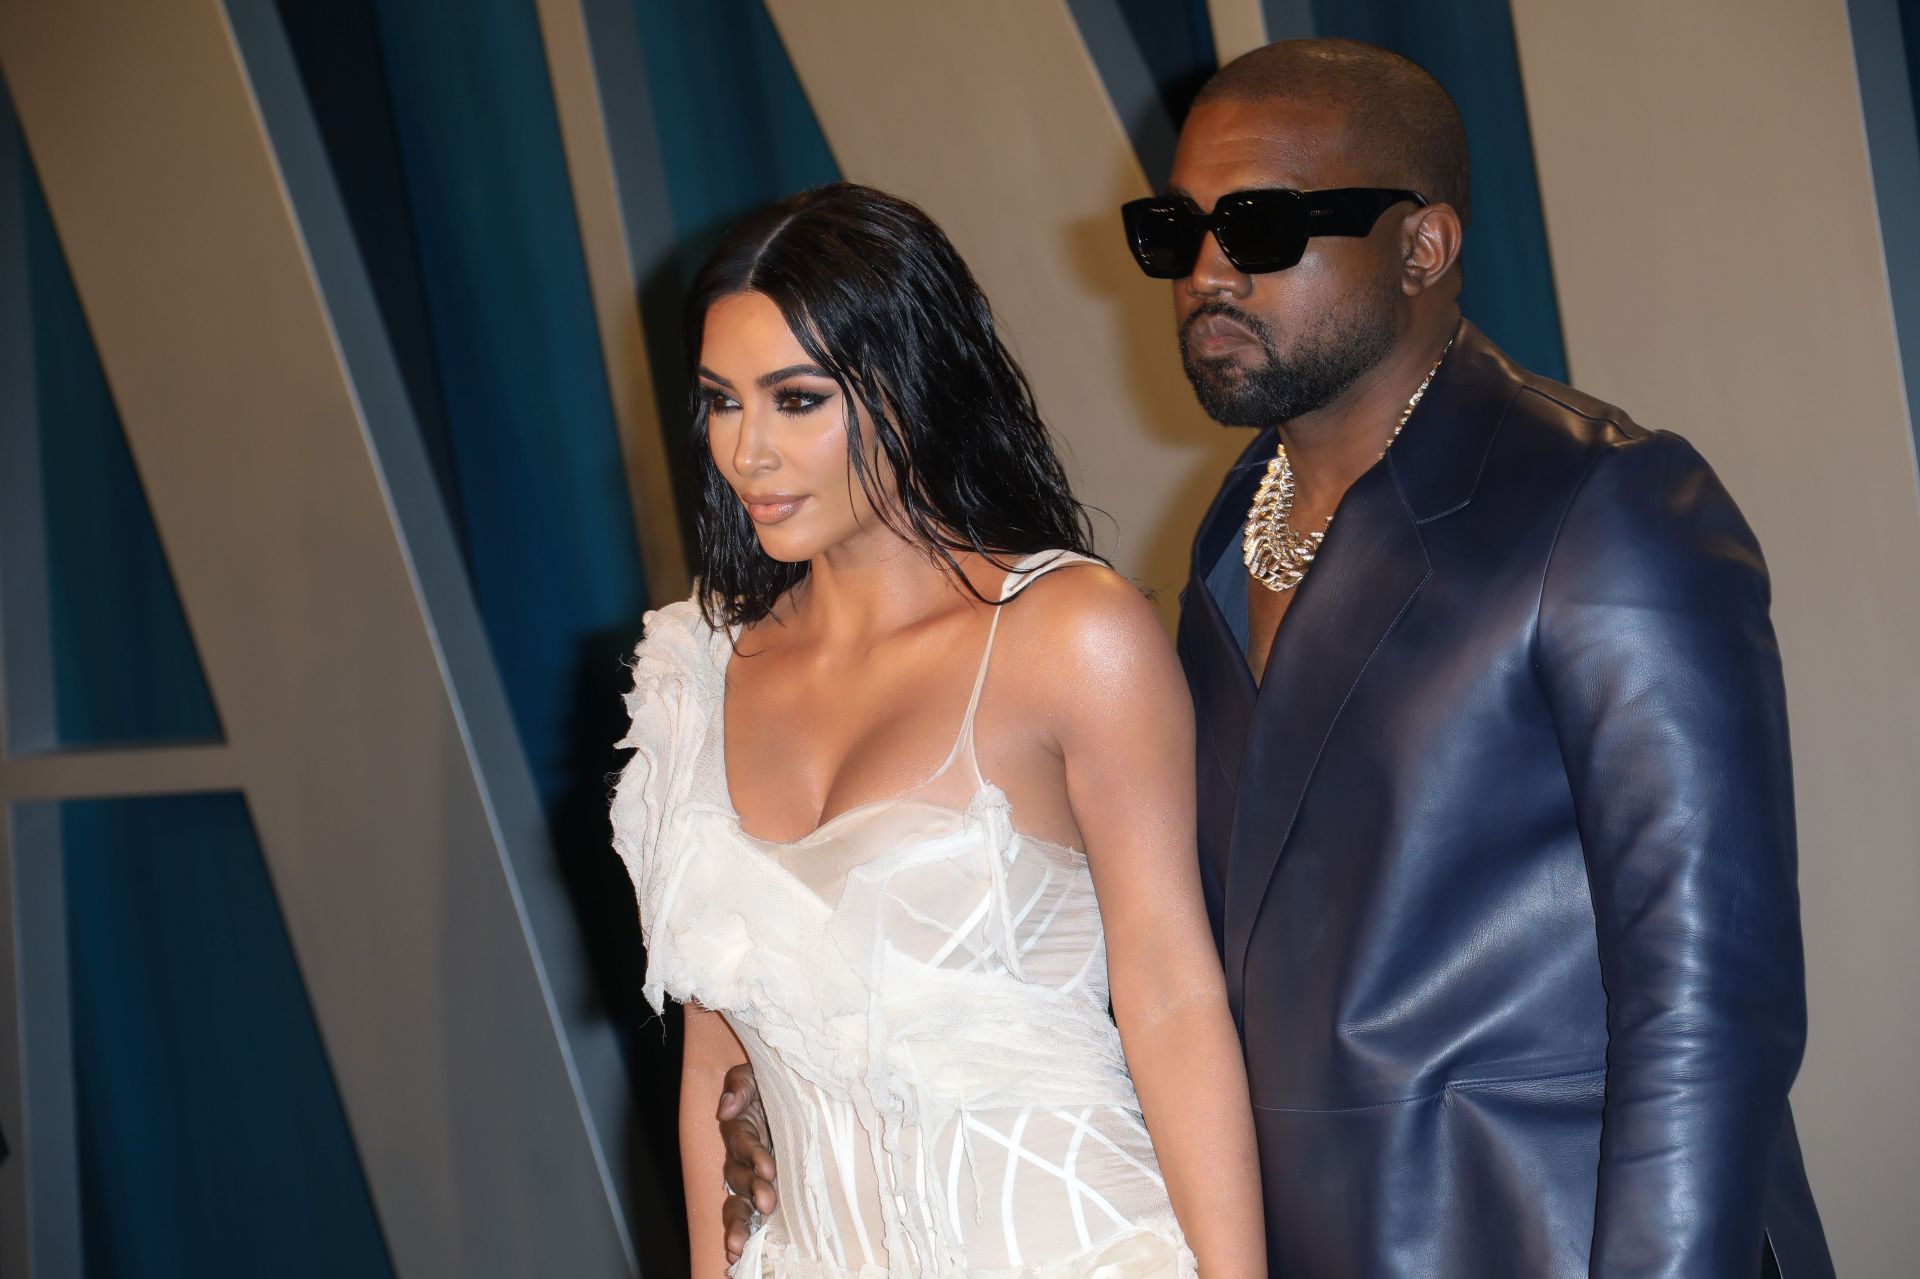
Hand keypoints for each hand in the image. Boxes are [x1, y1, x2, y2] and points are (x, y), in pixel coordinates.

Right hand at [718, 1062, 776, 1262]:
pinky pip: (747, 1216)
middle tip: (767, 1202)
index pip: (744, 1143)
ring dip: (738, 1223)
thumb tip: (726, 1108)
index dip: (754, 1155)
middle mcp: (743, 1157)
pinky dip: (741, 1235)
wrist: (804, 1095)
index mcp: (743, 1127)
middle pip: (738, 1177)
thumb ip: (741, 1085)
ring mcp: (751, 1178)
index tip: (769, 1168)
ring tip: (739, 1246)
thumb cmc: (780, 1084)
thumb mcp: (760, 1074)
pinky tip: (739, 1256)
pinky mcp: (763, 1192)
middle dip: (751, 1191)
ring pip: (736, 1203)